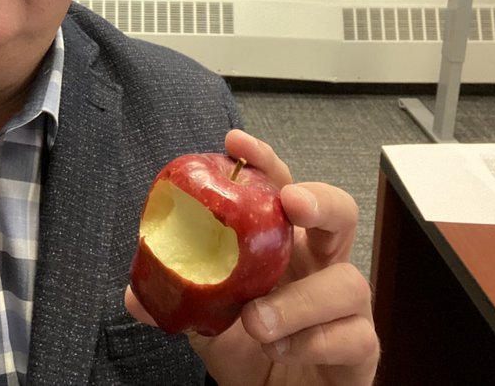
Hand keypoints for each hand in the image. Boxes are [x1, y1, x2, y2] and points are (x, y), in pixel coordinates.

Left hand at [125, 130, 378, 385]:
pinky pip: (354, 336)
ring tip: (257, 321)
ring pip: (347, 282)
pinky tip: (282, 347)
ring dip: (298, 300)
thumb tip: (134, 295)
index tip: (235, 142)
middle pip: (340, 213)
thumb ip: (177, 300)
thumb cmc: (252, 352)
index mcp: (284, 248)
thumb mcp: (205, 323)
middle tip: (289, 203)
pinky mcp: (360, 351)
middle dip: (319, 199)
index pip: (280, 190)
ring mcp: (347, 308)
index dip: (263, 163)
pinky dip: (314, 340)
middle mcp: (320, 268)